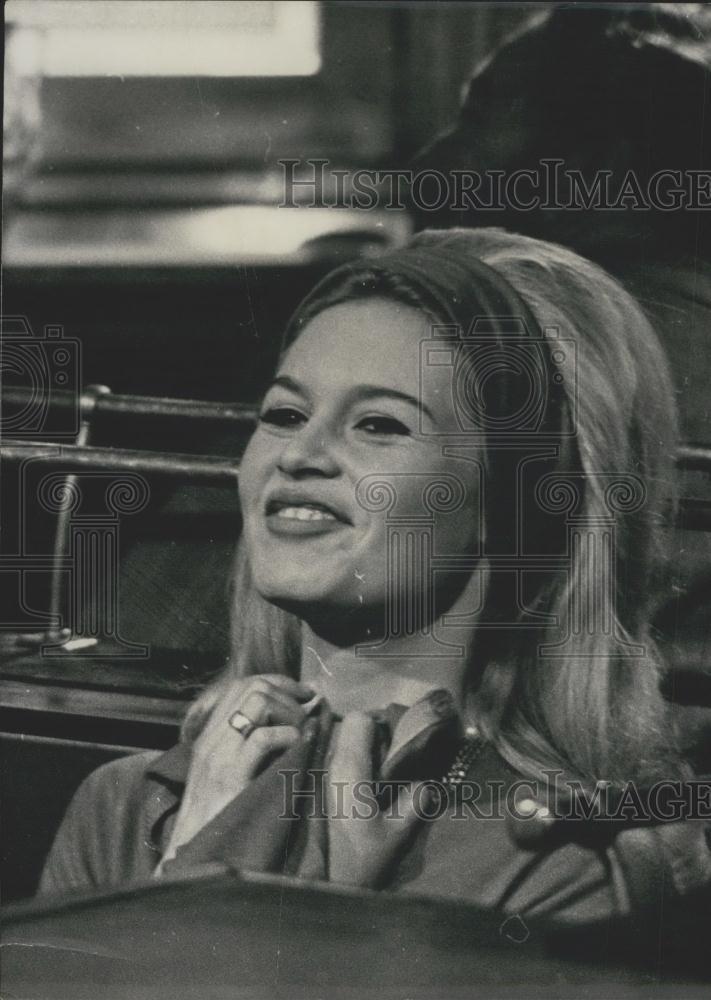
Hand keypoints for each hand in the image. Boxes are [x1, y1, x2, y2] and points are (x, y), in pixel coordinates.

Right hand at [160, 674, 313, 866]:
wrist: (192, 860)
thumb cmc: (216, 824)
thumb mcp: (225, 778)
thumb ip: (246, 750)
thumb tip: (285, 724)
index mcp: (211, 737)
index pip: (242, 685)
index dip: (278, 683)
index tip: (303, 696)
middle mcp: (212, 739)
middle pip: (253, 686)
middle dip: (289, 693)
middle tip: (309, 713)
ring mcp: (218, 756)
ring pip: (257, 700)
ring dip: (289, 711)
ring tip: (301, 734)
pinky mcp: (229, 777)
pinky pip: (261, 738)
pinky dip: (287, 736)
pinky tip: (297, 750)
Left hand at [326, 712, 427, 887]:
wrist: (329, 881)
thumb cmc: (362, 856)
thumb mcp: (397, 832)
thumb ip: (414, 801)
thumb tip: (426, 781)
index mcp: (350, 768)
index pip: (360, 719)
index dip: (381, 722)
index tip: (397, 739)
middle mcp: (332, 764)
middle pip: (351, 725)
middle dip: (373, 733)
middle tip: (392, 755)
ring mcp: (324, 774)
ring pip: (344, 741)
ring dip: (364, 748)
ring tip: (382, 771)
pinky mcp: (323, 785)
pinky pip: (339, 758)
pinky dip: (355, 761)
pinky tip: (368, 784)